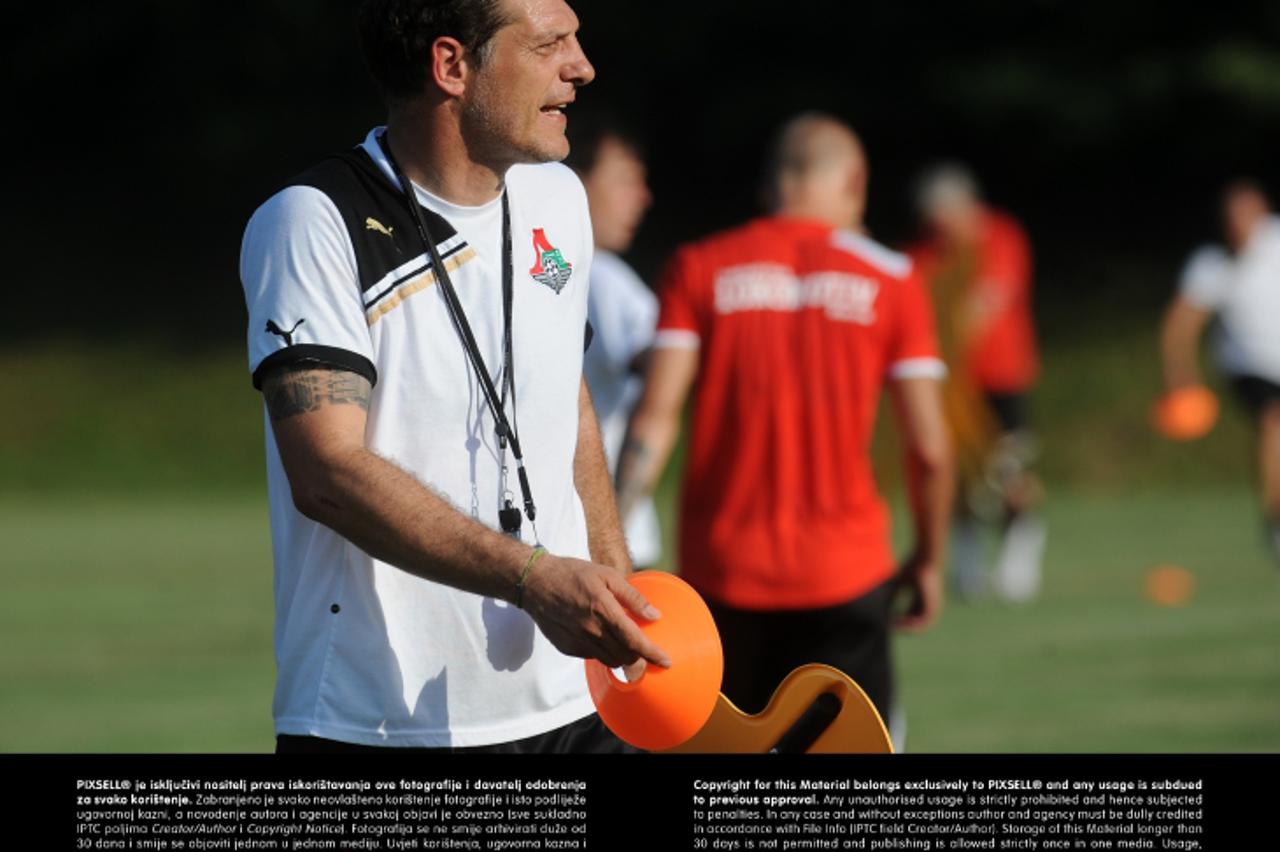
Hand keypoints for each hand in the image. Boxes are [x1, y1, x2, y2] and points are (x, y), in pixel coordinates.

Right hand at [521, 554, 672, 669]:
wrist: (535, 582)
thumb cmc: (574, 574)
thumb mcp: (607, 575)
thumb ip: (633, 597)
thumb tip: (655, 615)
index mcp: (604, 610)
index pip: (634, 641)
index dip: (653, 654)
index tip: (667, 662)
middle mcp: (591, 630)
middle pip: (624, 657)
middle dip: (639, 658)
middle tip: (647, 651)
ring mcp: (578, 641)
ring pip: (609, 661)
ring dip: (622, 657)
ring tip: (625, 644)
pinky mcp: (567, 647)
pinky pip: (592, 656)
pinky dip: (602, 651)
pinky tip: (600, 636)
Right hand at [894, 551, 943, 632]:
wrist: (925, 560)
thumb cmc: (912, 567)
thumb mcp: (899, 582)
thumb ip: (892, 593)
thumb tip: (879, 602)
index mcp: (922, 598)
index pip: (911, 614)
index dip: (900, 619)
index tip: (888, 620)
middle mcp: (928, 605)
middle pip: (915, 621)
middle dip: (902, 626)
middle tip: (890, 626)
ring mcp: (933, 607)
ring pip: (920, 626)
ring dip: (906, 628)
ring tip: (893, 627)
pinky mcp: (933, 606)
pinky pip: (923, 623)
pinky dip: (912, 625)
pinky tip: (900, 623)